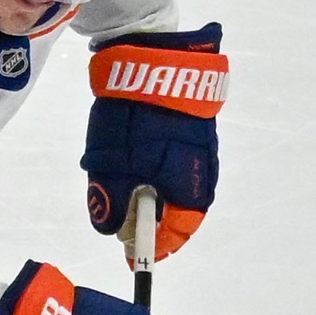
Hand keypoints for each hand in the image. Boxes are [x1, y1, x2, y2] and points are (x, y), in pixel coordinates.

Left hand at [82, 24, 225, 260]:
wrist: (155, 58)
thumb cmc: (136, 122)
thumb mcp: (113, 170)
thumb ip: (112, 205)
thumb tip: (113, 232)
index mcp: (192, 189)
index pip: (176, 234)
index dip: (152, 248)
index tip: (129, 256)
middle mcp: (203, 172)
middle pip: (173, 211)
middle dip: (144, 220)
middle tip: (116, 221)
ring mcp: (199, 148)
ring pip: (169, 184)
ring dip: (144, 192)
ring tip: (115, 187)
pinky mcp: (189, 128)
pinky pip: (170, 162)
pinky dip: (149, 171)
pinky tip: (128, 162)